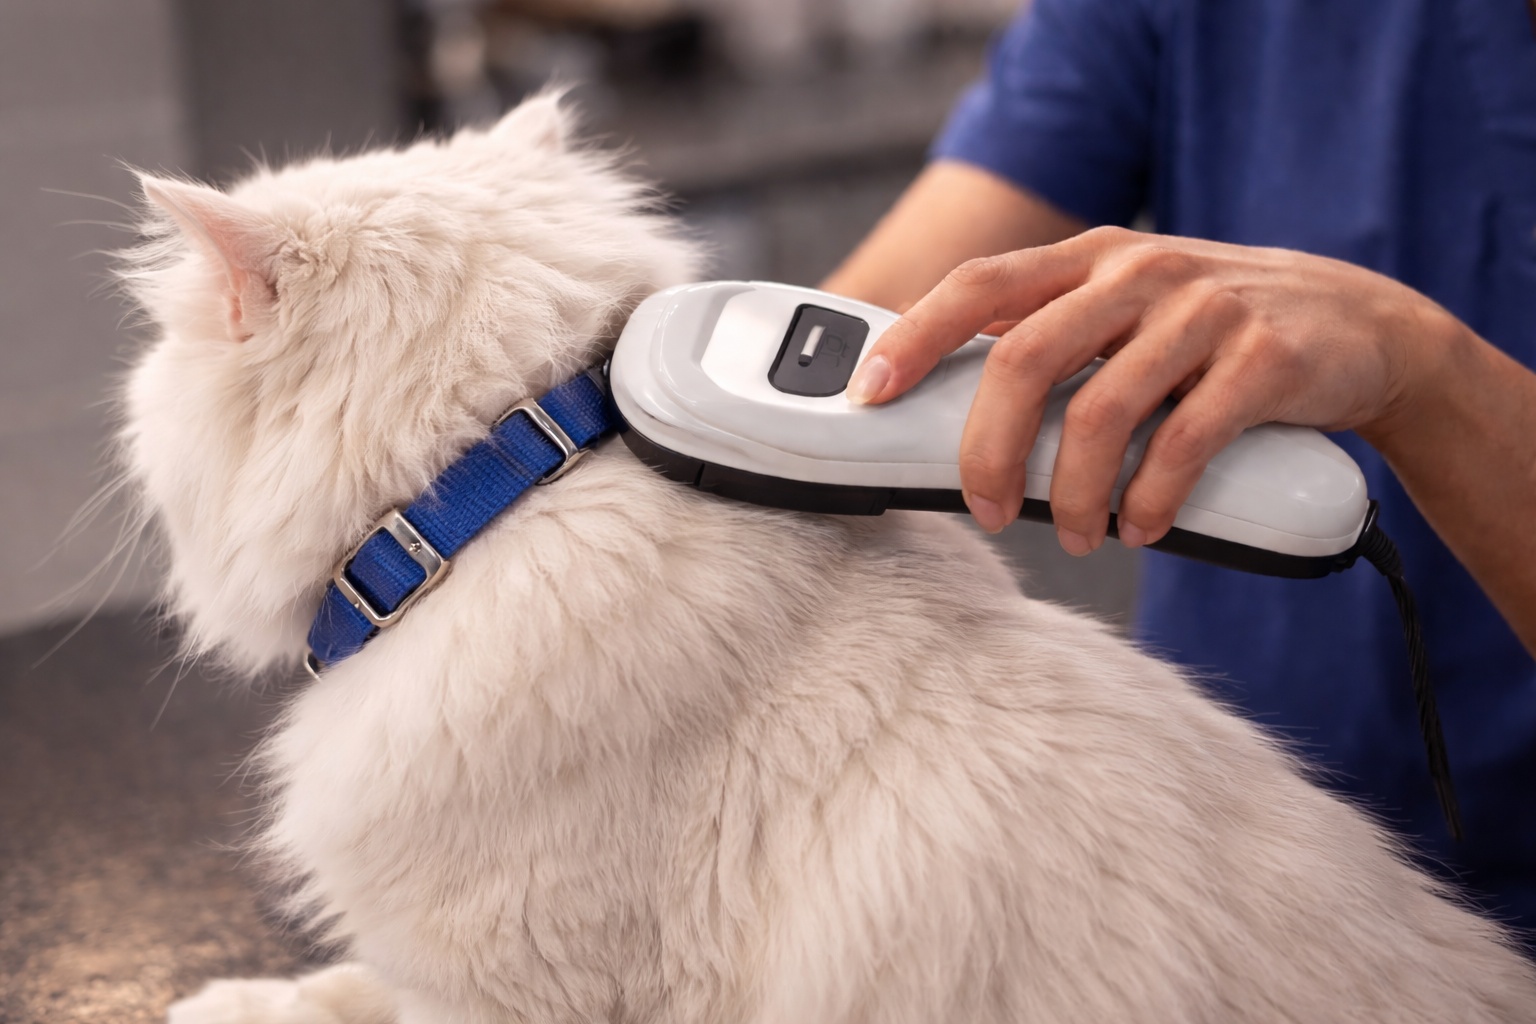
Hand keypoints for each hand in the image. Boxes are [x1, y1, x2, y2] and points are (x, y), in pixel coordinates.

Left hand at [845, 227, 1460, 552]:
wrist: (1362, 324)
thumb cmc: (1214, 332)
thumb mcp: (1130, 311)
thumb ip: (1055, 338)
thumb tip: (949, 411)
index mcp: (1090, 260)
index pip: (980, 286)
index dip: (916, 336)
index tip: (870, 392)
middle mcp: (1139, 273)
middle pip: (1025, 360)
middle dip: (989, 450)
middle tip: (986, 511)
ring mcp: (1204, 311)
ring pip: (1101, 412)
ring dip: (1073, 493)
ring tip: (1078, 536)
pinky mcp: (1265, 359)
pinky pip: (1184, 441)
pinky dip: (1151, 499)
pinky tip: (1142, 527)